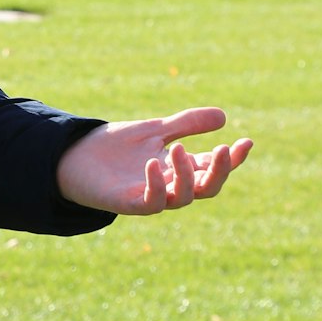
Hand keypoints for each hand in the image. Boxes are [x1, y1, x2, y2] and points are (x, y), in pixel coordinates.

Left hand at [56, 106, 253, 215]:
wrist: (75, 155)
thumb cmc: (115, 147)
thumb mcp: (156, 129)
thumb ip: (187, 124)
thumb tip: (224, 117)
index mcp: (179, 168)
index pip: (212, 167)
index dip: (232, 159)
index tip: (246, 141)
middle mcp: (169, 186)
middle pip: (206, 188)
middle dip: (219, 172)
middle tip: (221, 150)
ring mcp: (150, 196)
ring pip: (182, 198)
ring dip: (186, 175)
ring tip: (179, 148)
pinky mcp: (128, 203)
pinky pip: (150, 203)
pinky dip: (156, 186)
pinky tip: (153, 163)